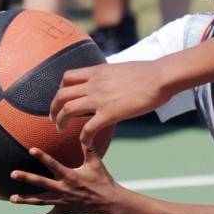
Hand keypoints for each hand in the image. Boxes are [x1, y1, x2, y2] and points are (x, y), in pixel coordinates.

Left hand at [10, 146, 120, 213]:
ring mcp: (63, 201)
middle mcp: (63, 189)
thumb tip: (86, 134)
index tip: (30, 150)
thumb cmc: (103, 180)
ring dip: (26, 199)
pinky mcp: (65, 210)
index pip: (52, 164)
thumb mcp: (95, 162)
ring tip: (12, 198)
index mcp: (70, 176)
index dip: (41, 156)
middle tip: (12, 174)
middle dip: (25, 178)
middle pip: (40, 183)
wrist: (109, 201)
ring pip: (40, 201)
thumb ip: (87, 148)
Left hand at [51, 60, 169, 147]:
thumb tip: (114, 80)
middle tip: (54, 118)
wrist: (160, 77)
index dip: (61, 89)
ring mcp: (99, 99)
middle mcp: (93, 84)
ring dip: (60, 121)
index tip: (63, 98)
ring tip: (60, 130)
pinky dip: (83, 138)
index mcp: (97, 71)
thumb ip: (112, 76)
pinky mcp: (109, 114)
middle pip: (61, 94)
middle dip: (54, 107)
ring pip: (67, 110)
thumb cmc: (149, 72)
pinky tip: (85, 144)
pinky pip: (87, 129)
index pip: (68, 77)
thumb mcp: (123, 68)